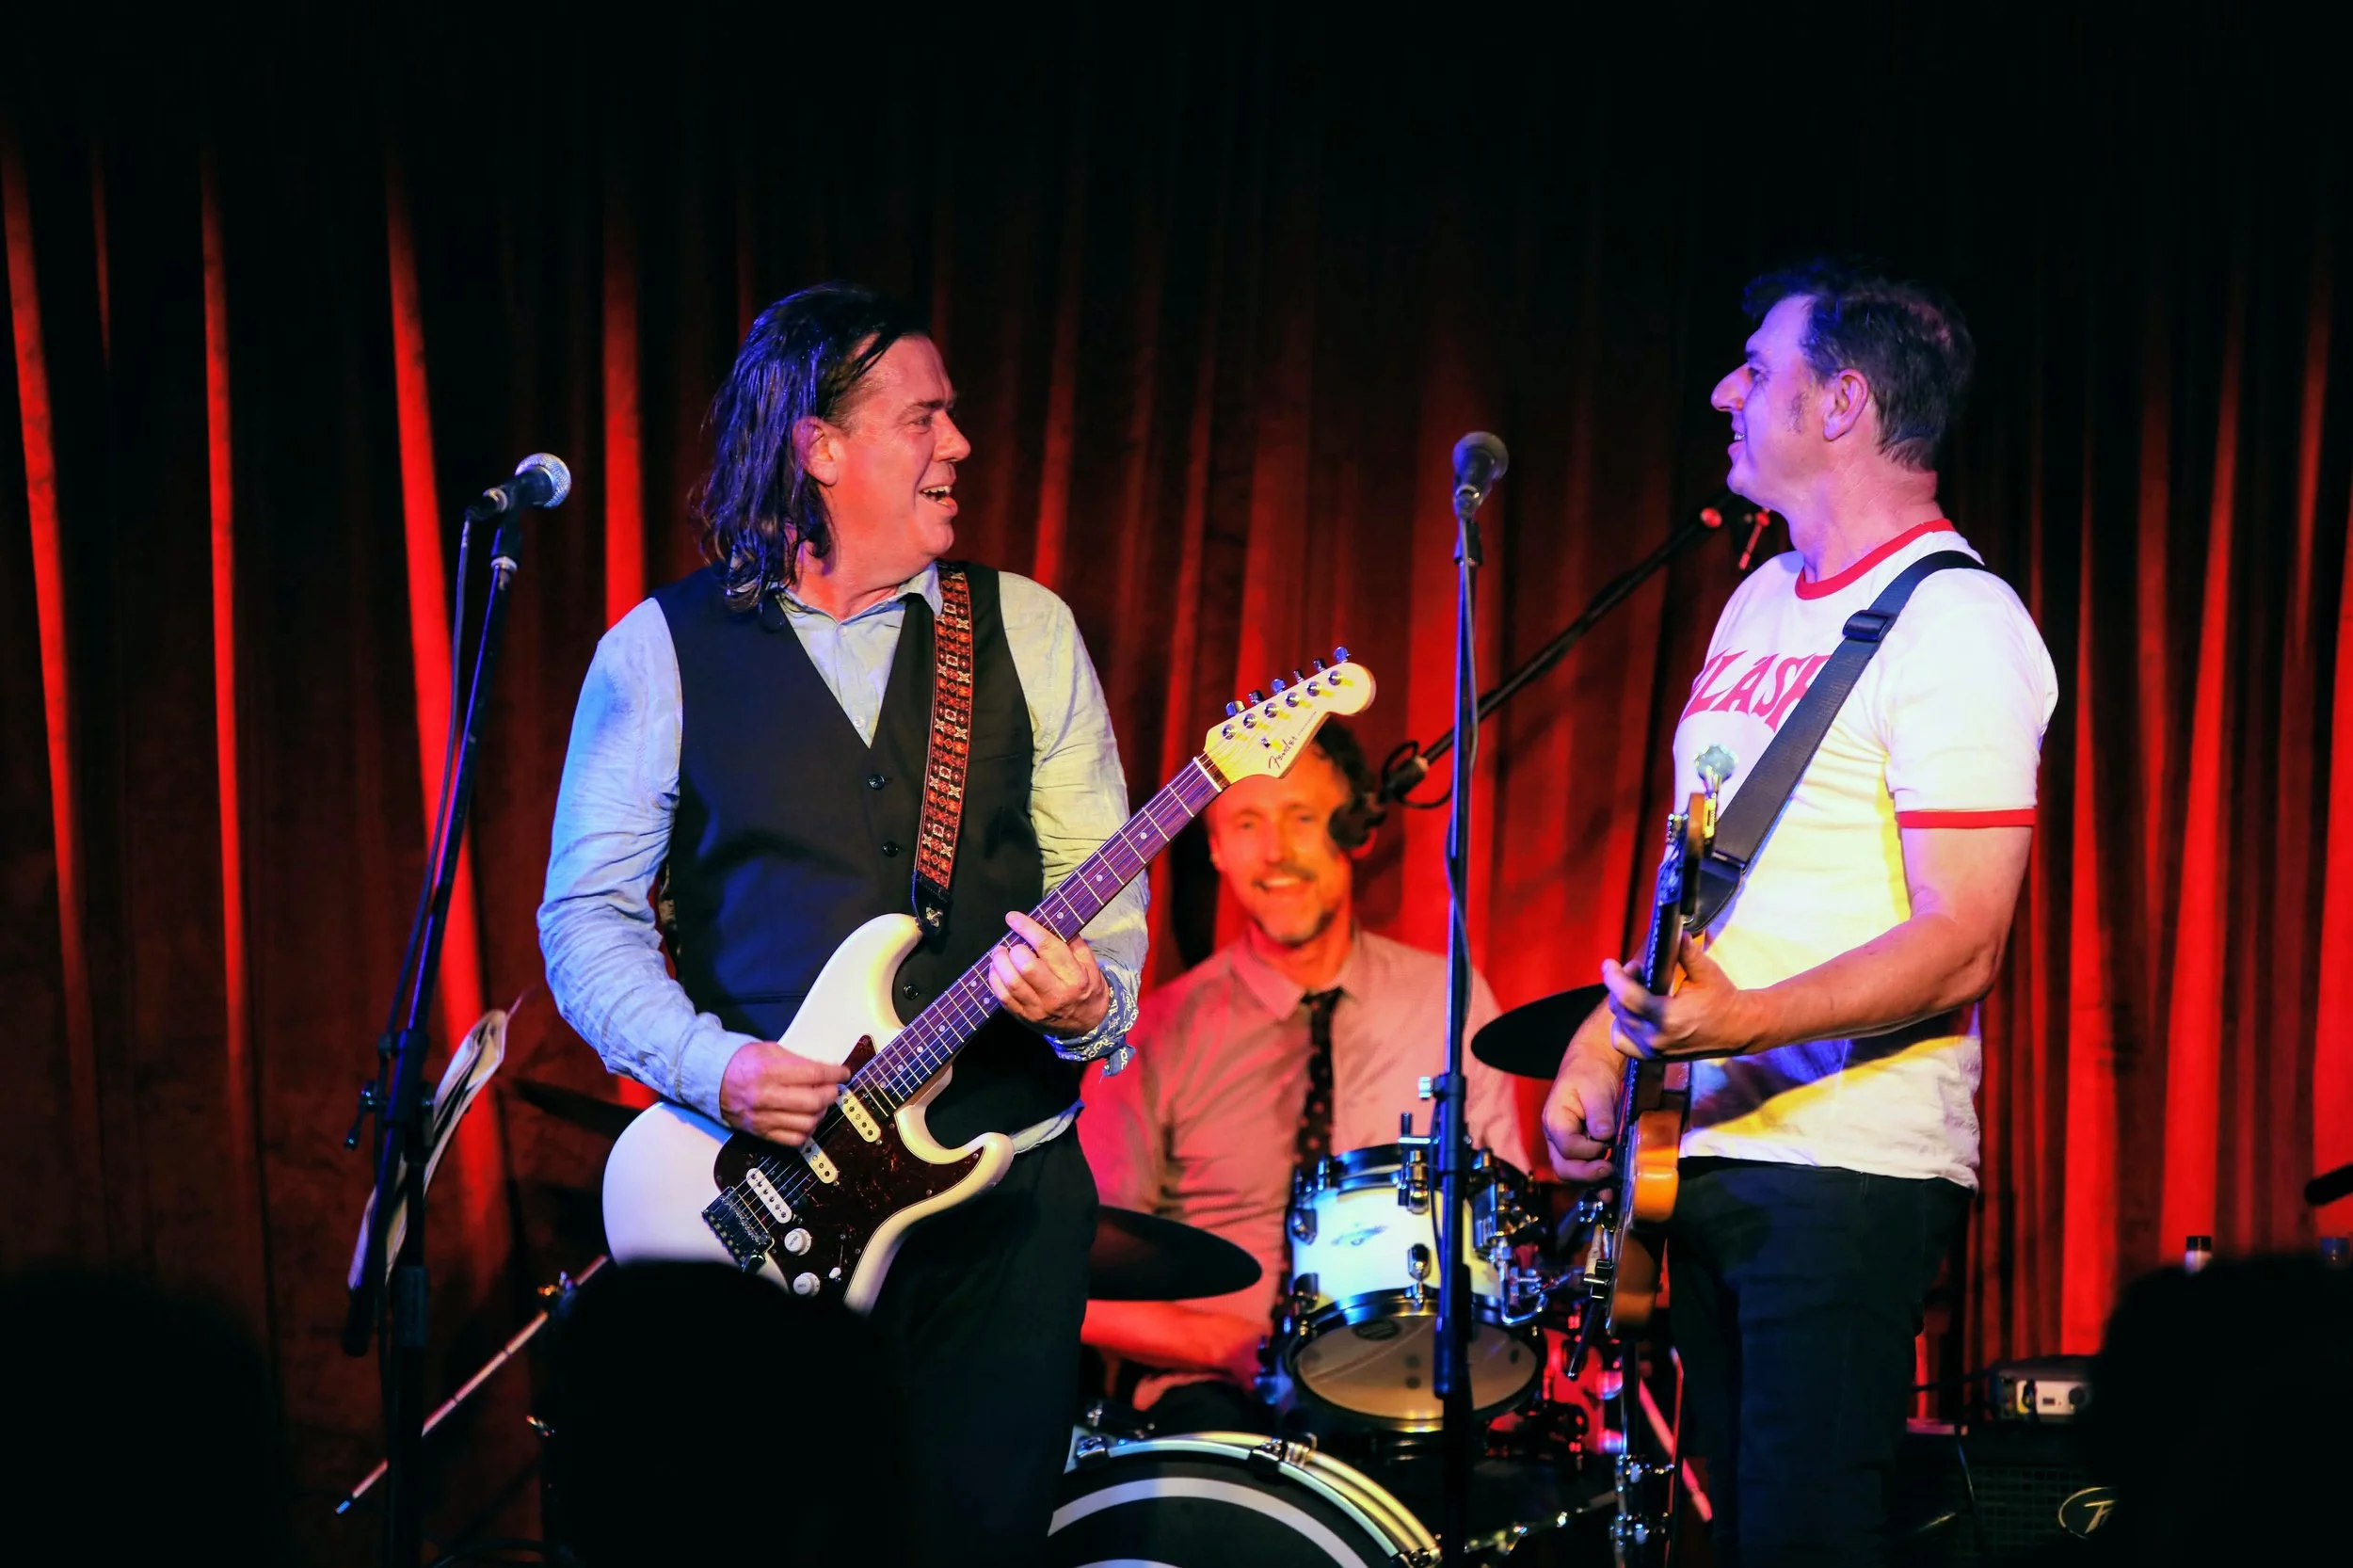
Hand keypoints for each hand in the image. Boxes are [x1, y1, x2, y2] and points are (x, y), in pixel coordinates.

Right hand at [718, 1041, 851, 1144]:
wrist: (711, 1079)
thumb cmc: (743, 1060)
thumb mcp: (770, 1050)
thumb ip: (798, 1061)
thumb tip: (826, 1072)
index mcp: (769, 1071)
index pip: (813, 1075)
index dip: (834, 1074)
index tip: (844, 1073)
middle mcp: (766, 1096)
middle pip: (813, 1102)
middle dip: (830, 1094)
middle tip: (832, 1088)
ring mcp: (763, 1118)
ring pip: (806, 1123)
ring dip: (821, 1113)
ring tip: (820, 1104)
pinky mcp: (761, 1132)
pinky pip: (793, 1140)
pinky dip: (807, 1131)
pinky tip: (807, 1119)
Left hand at [985, 910, 1109, 1036]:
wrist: (1087, 1023)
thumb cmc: (1086, 987)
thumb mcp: (1089, 963)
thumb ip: (1072, 942)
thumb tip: (1048, 922)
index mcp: (1074, 977)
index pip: (1048, 947)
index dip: (1027, 928)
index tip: (1013, 917)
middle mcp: (1056, 994)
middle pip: (1027, 967)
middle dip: (1015, 949)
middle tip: (1013, 944)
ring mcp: (1039, 1008)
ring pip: (1012, 983)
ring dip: (1000, 963)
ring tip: (1000, 953)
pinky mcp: (1025, 1017)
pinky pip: (1003, 998)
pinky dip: (995, 980)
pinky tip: (997, 969)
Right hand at [1543, 1001, 1625, 1183]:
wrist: (1591, 1065)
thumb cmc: (1589, 1072)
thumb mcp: (1596, 1088)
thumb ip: (1599, 1113)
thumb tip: (1604, 1136)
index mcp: (1555, 1120)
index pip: (1568, 1147)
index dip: (1588, 1151)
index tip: (1608, 1143)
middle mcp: (1555, 1137)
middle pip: (1564, 1167)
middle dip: (1587, 1175)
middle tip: (1610, 1170)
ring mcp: (1565, 1145)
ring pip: (1571, 1173)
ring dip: (1591, 1182)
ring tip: (1612, 1188)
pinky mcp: (1579, 1149)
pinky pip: (1582, 1170)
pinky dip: (1595, 1181)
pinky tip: (1609, 1188)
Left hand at [1601, 933, 1759, 1060]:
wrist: (1739, 1029)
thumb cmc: (1723, 999)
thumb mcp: (1706, 972)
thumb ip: (1685, 952)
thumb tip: (1673, 933)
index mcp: (1668, 1017)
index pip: (1627, 997)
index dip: (1614, 977)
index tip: (1609, 964)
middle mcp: (1657, 1038)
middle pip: (1620, 1009)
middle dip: (1620, 985)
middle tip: (1636, 971)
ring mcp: (1655, 1051)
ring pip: (1619, 1027)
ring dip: (1621, 1007)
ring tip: (1635, 992)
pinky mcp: (1656, 1057)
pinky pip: (1625, 1044)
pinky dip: (1624, 1028)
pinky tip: (1634, 1014)